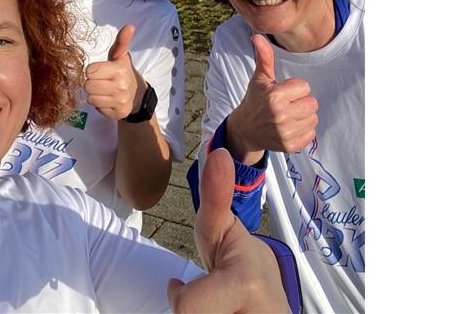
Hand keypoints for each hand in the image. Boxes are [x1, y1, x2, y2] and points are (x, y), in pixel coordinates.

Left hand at [84, 24, 141, 120]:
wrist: (138, 96)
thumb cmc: (123, 72)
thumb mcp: (121, 56)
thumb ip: (122, 41)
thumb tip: (130, 25)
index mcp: (119, 70)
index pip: (90, 71)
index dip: (92, 71)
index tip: (100, 71)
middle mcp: (120, 86)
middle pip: (88, 86)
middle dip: (92, 83)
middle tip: (101, 81)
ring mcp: (119, 101)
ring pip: (90, 98)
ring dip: (94, 95)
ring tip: (103, 91)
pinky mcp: (116, 113)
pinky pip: (97, 108)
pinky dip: (100, 104)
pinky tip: (107, 100)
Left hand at [167, 148, 289, 312]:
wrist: (270, 305)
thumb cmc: (238, 266)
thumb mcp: (221, 229)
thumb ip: (215, 197)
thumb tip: (218, 153)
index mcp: (247, 286)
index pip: (186, 309)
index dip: (181, 298)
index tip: (180, 287)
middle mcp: (260, 313)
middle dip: (195, 309)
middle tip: (213, 302)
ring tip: (220, 308)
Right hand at [229, 34, 317, 159]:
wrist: (245, 130)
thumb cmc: (255, 100)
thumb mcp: (259, 78)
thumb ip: (264, 57)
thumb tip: (257, 36)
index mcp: (274, 97)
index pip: (305, 87)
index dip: (294, 88)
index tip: (282, 92)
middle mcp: (281, 116)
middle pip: (312, 103)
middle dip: (301, 102)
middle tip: (287, 104)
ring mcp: (286, 133)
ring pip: (313, 118)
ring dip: (303, 116)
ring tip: (288, 115)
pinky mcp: (290, 146)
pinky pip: (311, 134)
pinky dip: (303, 130)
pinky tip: (290, 127)